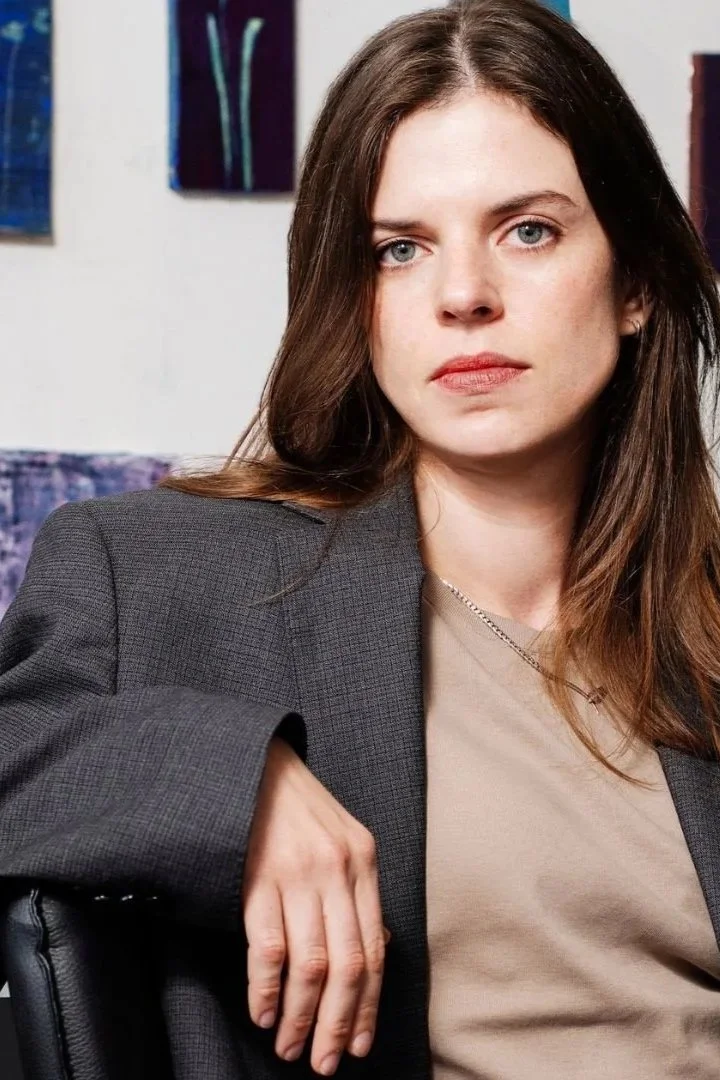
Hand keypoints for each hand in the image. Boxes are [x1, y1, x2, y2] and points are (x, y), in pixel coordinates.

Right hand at [242, 735, 389, 1075]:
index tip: (358, 1043)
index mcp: (363, 861)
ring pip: (310, 964)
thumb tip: (372, 950)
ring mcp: (298, 873)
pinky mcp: (258, 877)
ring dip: (301, 1016)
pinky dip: (266, 989)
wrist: (254, 762)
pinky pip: (268, 946)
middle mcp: (337, 869)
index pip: (374, 948)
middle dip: (337, 1023)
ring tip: (291, 1047)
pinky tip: (263, 1013)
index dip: (368, 1004)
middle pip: (347, 965)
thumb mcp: (342, 837)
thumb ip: (356, 889)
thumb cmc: (297, 806)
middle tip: (325, 1064)